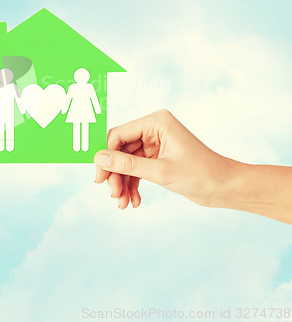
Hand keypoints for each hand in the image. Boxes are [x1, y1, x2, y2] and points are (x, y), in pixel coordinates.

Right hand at [93, 109, 242, 209]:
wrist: (225, 188)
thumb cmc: (201, 174)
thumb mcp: (161, 172)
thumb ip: (127, 165)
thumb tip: (99, 159)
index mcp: (156, 122)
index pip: (119, 135)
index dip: (106, 156)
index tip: (100, 178)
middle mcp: (153, 129)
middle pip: (120, 150)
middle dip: (116, 174)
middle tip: (113, 195)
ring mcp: (155, 143)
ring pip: (126, 162)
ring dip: (123, 183)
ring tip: (123, 203)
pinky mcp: (157, 157)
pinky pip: (136, 169)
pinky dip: (133, 185)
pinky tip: (134, 201)